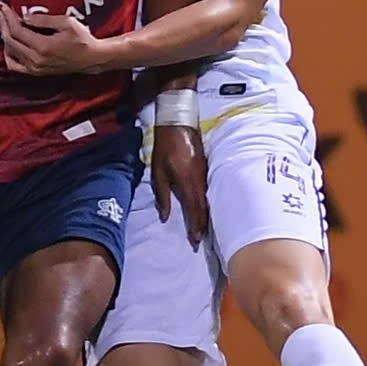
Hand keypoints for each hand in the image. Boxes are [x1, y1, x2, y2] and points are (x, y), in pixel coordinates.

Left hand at [0, 8, 110, 74]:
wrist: (92, 59)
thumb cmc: (82, 39)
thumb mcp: (67, 22)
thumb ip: (44, 20)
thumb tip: (25, 16)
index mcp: (44, 47)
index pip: (17, 31)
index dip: (7, 17)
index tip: (2, 6)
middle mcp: (36, 60)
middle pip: (10, 40)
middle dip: (2, 24)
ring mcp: (35, 69)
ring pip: (10, 52)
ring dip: (3, 36)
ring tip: (1, 24)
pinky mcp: (36, 73)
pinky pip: (14, 65)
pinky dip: (8, 53)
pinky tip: (8, 43)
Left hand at [149, 124, 209, 245]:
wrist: (179, 124)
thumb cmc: (165, 147)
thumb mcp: (158, 172)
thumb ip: (162, 195)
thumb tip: (165, 217)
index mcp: (188, 182)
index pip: (194, 210)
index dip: (196, 227)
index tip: (195, 241)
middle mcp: (200, 181)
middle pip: (203, 208)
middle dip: (202, 225)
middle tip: (200, 240)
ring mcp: (205, 174)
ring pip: (207, 200)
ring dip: (205, 215)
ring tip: (202, 229)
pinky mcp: (206, 168)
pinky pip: (208, 190)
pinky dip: (206, 203)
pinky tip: (204, 208)